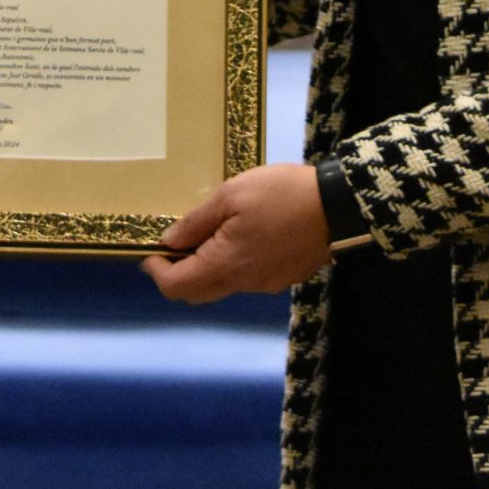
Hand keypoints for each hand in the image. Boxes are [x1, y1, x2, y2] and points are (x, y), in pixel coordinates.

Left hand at [139, 163, 331, 305]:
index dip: (157, 271)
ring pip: (223, 286)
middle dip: (178, 273)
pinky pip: (247, 278)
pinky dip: (232, 265)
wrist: (338, 206)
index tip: (151, 252)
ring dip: (207, 268)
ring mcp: (267, 283)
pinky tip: (241, 237)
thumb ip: (197, 221)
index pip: (177, 286)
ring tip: (209, 234)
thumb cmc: (280, 195)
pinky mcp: (284, 277)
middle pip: (198, 293)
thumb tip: (170, 241)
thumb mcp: (231, 195)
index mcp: (225, 266)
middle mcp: (244, 283)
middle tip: (176, 244)